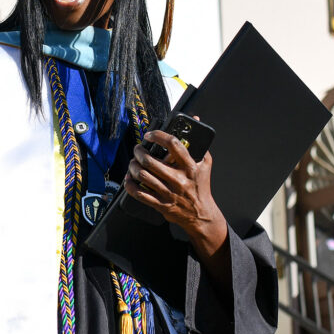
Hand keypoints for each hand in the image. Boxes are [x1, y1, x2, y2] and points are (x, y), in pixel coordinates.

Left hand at [124, 129, 227, 262]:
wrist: (202, 214)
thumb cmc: (200, 186)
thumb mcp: (204, 164)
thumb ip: (199, 142)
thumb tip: (194, 119)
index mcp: (190, 167)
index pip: (173, 144)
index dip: (158, 136)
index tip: (149, 135)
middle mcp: (179, 179)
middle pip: (150, 161)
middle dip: (138, 152)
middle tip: (137, 149)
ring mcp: (169, 193)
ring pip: (142, 175)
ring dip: (132, 166)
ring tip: (133, 162)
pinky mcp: (161, 204)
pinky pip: (139, 194)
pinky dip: (130, 185)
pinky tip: (129, 179)